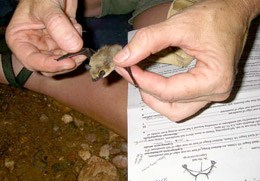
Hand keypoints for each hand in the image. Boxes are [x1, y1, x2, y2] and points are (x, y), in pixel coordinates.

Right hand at [6, 0, 83, 75]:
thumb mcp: (47, 5)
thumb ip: (58, 25)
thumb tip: (73, 48)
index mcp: (20, 39)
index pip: (32, 60)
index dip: (50, 65)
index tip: (69, 63)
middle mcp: (33, 46)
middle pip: (49, 66)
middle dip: (66, 62)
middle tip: (81, 54)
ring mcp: (48, 46)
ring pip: (62, 62)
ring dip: (74, 53)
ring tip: (76, 29)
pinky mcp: (62, 44)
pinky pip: (71, 52)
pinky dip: (78, 44)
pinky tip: (76, 26)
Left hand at [114, 0, 254, 120]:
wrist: (233, 13)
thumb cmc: (215, 16)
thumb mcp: (179, 25)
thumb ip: (148, 41)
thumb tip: (122, 59)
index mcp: (214, 80)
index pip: (168, 91)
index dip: (143, 80)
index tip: (125, 67)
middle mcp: (215, 93)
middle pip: (170, 106)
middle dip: (146, 91)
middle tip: (129, 72)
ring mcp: (211, 94)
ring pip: (175, 110)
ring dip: (154, 97)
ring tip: (139, 78)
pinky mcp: (206, 90)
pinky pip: (180, 102)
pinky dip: (163, 94)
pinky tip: (152, 80)